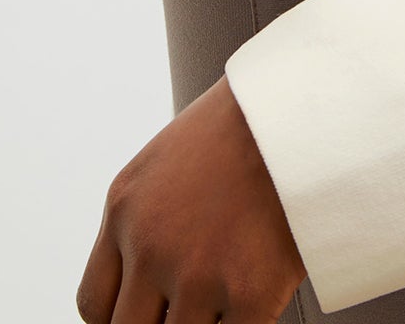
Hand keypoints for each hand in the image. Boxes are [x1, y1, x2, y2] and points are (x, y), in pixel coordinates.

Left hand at [75, 76, 303, 323]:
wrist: (310, 102)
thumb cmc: (249, 122)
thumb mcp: (170, 158)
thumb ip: (146, 216)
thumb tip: (145, 275)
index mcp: (125, 210)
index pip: (95, 305)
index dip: (119, 320)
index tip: (145, 316)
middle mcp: (151, 247)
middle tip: (188, 307)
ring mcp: (199, 273)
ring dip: (204, 321)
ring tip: (229, 290)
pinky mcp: (251, 291)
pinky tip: (256, 300)